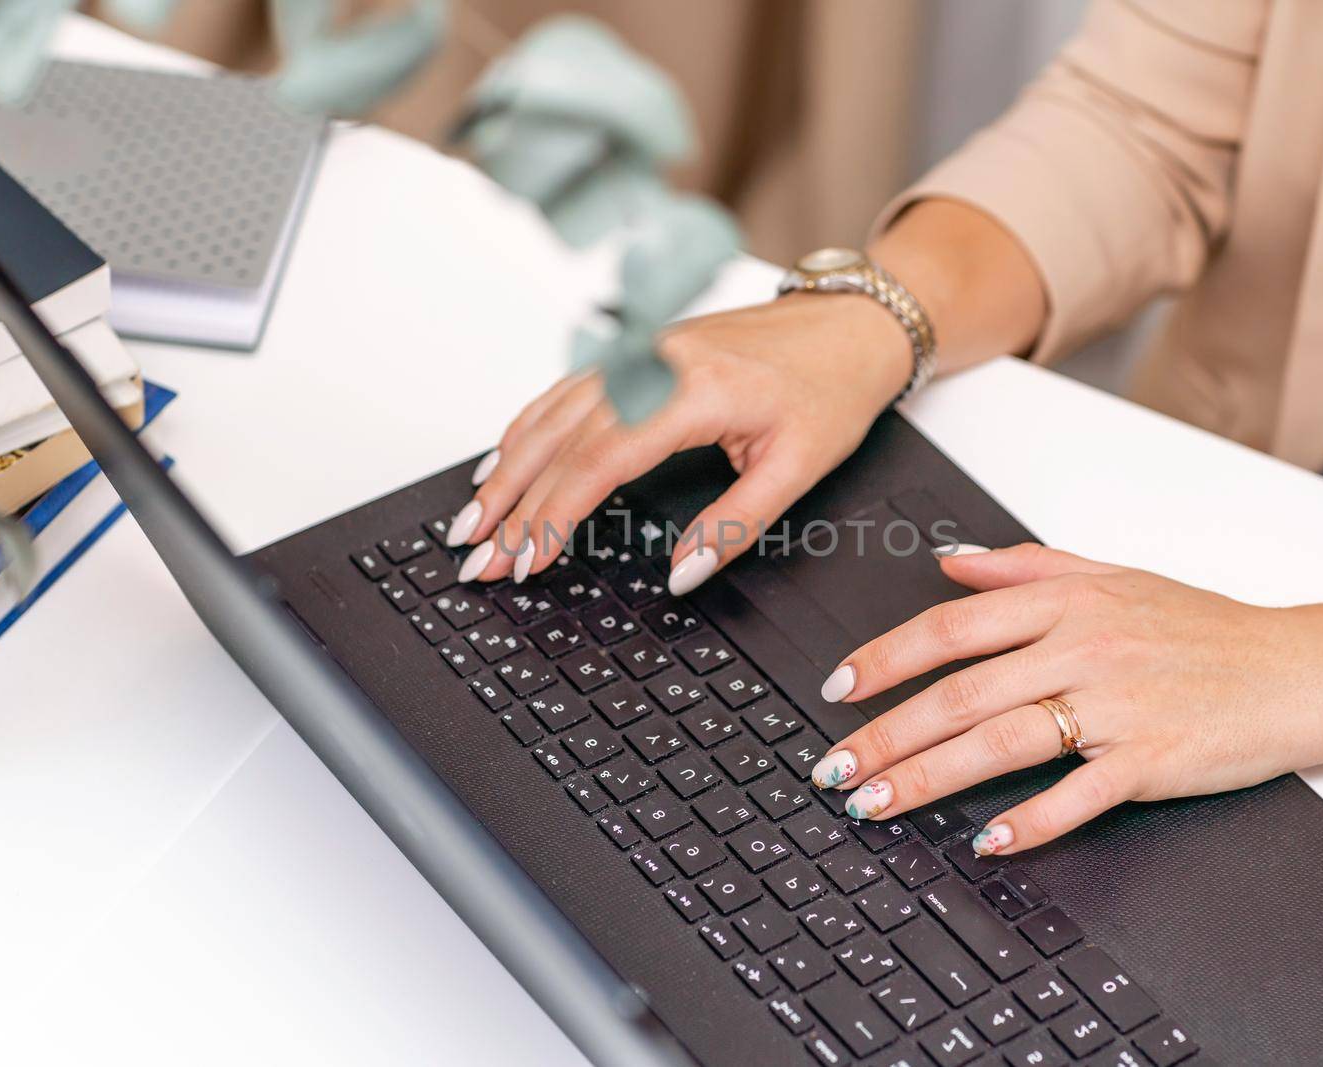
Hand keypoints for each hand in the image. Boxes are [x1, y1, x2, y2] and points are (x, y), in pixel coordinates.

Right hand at [449, 293, 912, 589]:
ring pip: (550, 414)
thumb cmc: (831, 387)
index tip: (526, 560)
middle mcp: (654, 362)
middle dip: (511, 506)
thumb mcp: (798, 469)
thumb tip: (680, 575)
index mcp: (693, 391)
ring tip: (473, 521)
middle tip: (478, 558)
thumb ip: (733, 527)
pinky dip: (527, 431)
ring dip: (506, 470)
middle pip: (560, 441)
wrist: (849, 324)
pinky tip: (504, 463)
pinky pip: (564, 393)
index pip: (599, 463)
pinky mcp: (637, 352)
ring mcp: (640, 351)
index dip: (554, 518)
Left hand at [809, 543, 1322, 856]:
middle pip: (960, 694)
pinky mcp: (1151, 758)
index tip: (838, 687)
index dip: (885, 658)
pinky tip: (984, 840)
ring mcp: (1117, 705)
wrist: (1297, 669)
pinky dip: (1028, 821)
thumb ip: (1023, 567)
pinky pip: (1076, 794)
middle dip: (885, 734)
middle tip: (834, 767)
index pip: (951, 628)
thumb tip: (949, 562)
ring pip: (1000, 742)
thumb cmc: (1202, 627)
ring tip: (875, 804)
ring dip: (927, 778)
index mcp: (1065, 601)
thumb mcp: (1112, 575)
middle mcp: (1083, 648)